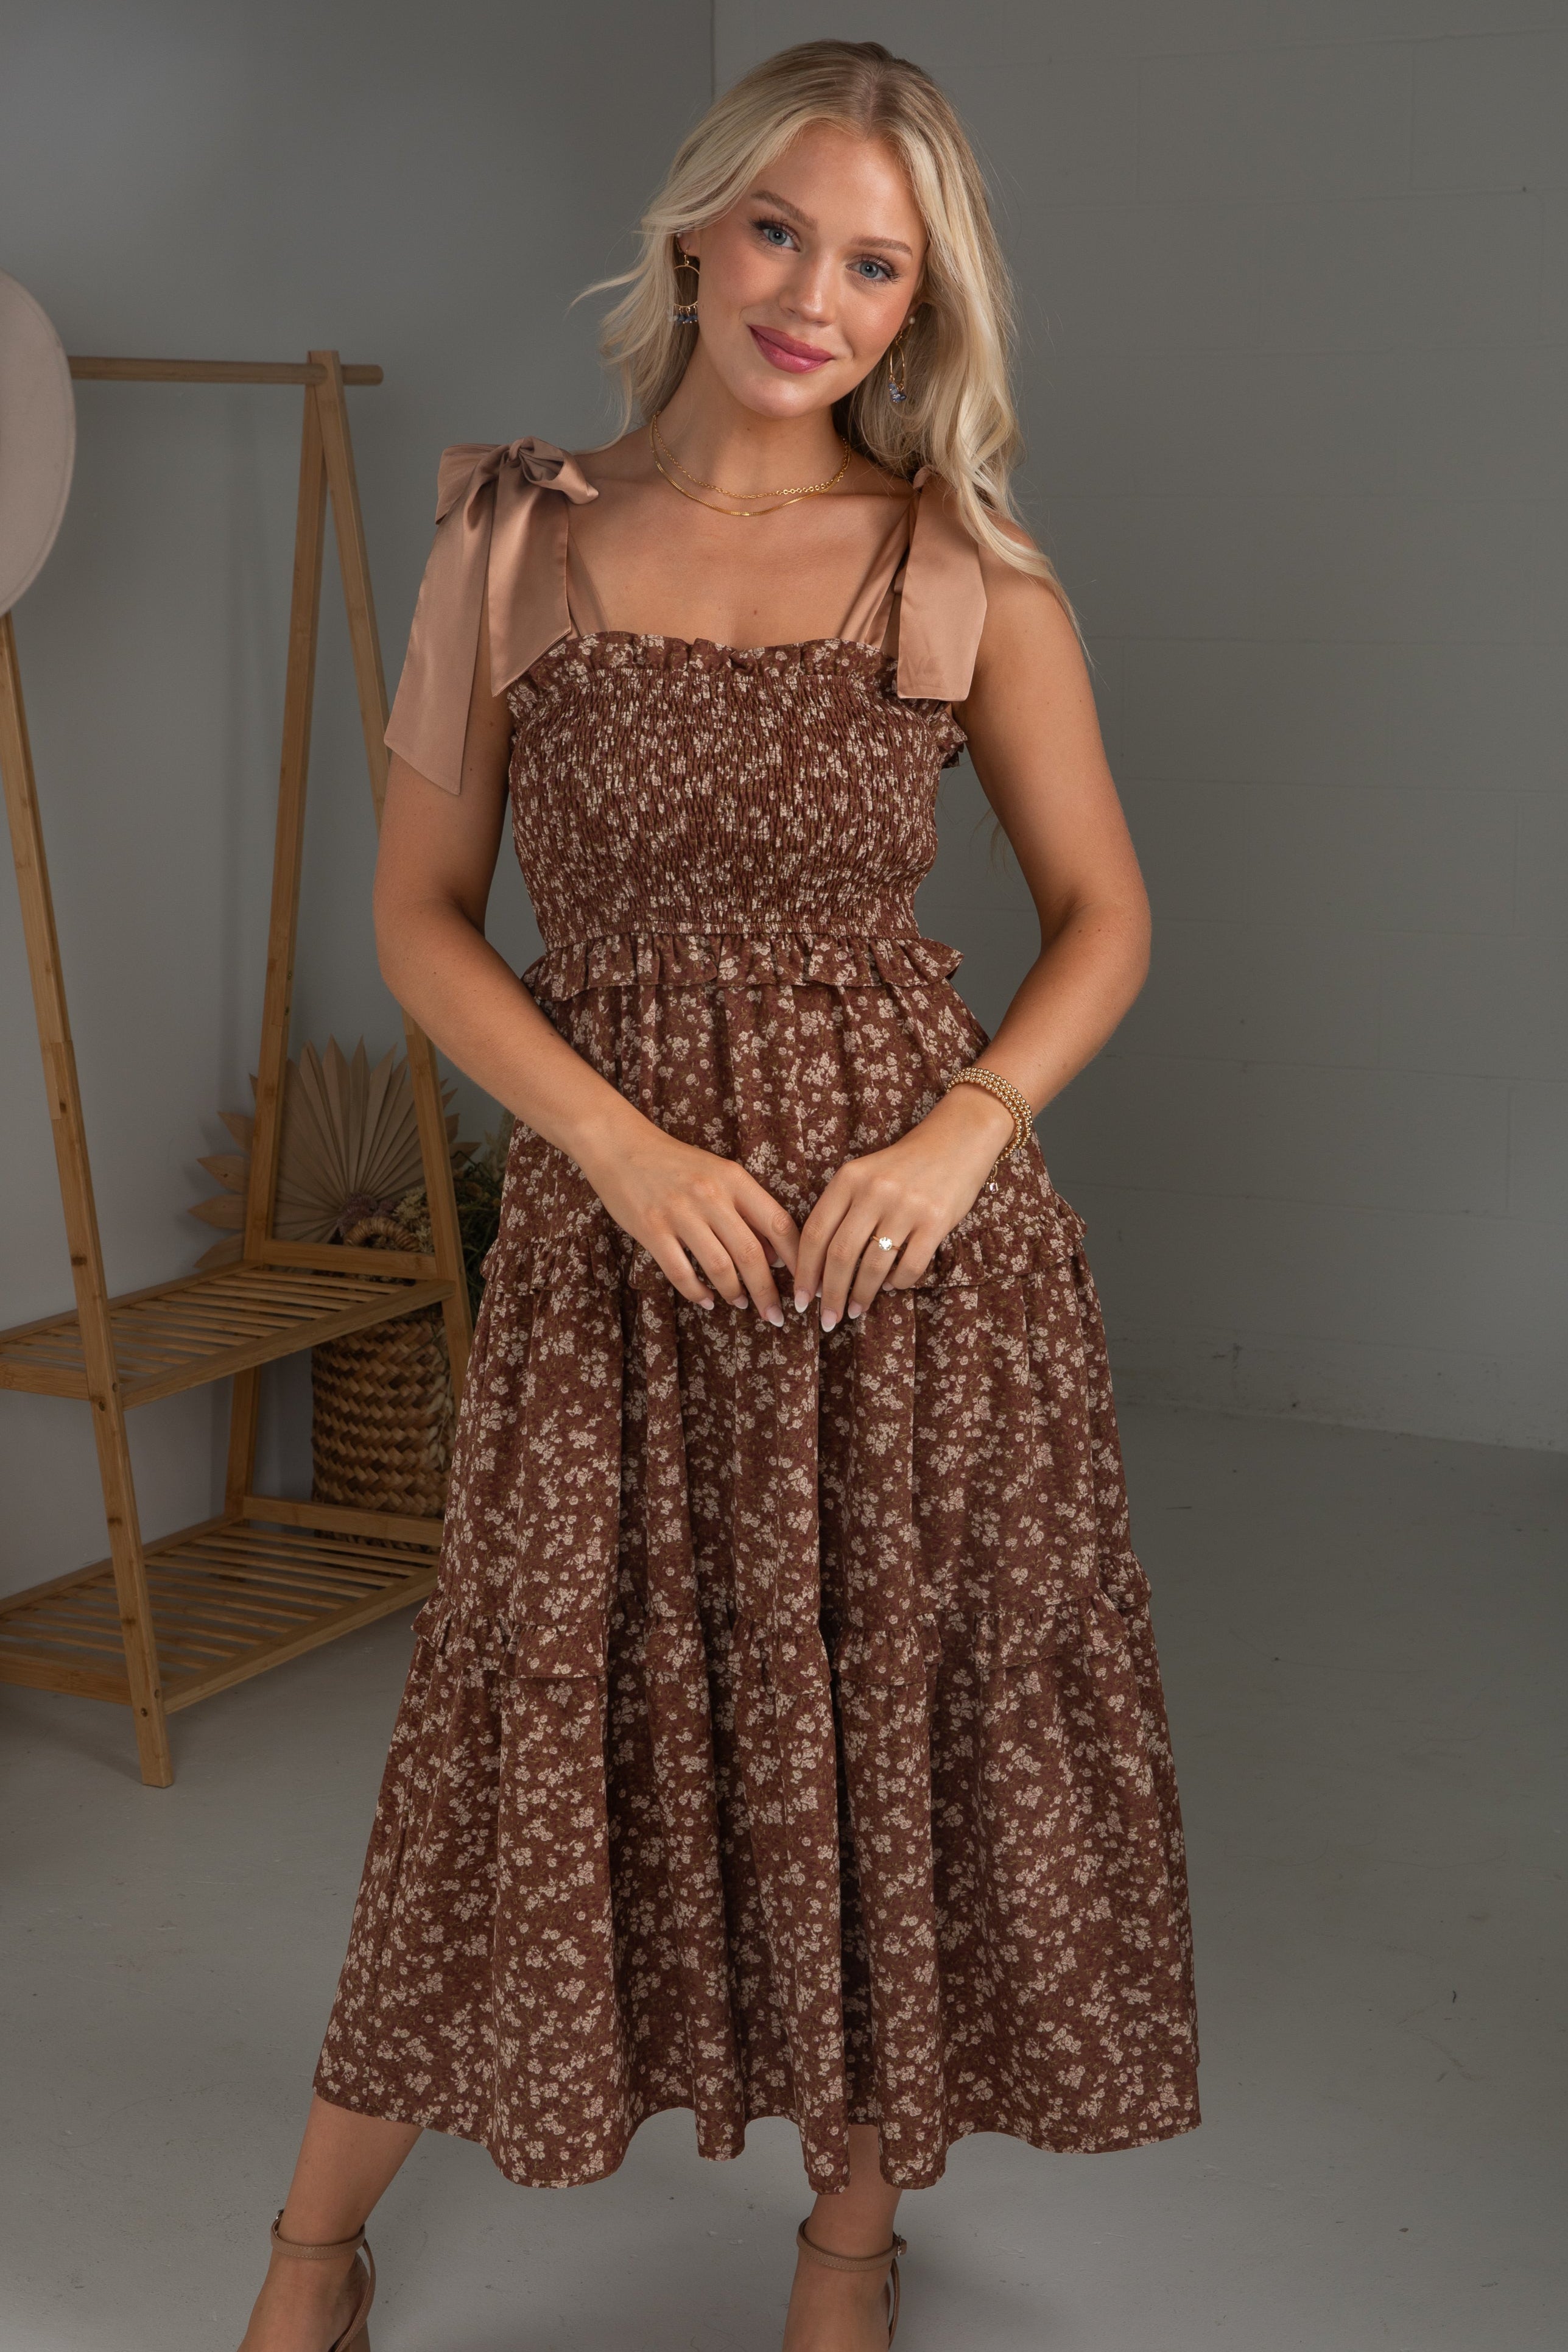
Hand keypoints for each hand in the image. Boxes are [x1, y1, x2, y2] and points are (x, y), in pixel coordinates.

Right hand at [577, 1114, 799, 1323]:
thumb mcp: (720, 1174)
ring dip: (735, 1293)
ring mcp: (680, 1213)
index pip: (779, 1224)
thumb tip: (775, 1256)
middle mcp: (711, 1196)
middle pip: (752, 1254)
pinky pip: (681, 1273)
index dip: (797, 1259)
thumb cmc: (677, 1164)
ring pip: (720, 1267)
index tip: (807, 1284)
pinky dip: (697, 1293)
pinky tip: (706, 1300)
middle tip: (775, 1314)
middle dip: (768, 1292)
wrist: (622, 1146)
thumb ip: (748, 1209)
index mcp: (734, 1179)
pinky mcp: (652, 1230)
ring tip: (741, 1304)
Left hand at [792, 1084, 1019, 1328]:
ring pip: (873, 1266)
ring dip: (861, 1295)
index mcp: (848, 1179)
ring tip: (855, 1310)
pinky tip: (891, 1287)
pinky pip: (910, 1266)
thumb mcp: (863, 1175)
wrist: (957, 1139)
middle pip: (840, 1255)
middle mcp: (874, 1192)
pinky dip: (897, 1283)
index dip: (804, 1272)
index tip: (802, 1300)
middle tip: (826, 1320)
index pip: (815, 1233)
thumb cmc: (903, 1165)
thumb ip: (841, 1210)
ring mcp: (906, 1206)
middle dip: (829, 1294)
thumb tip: (820, 1267)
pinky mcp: (936, 1220)